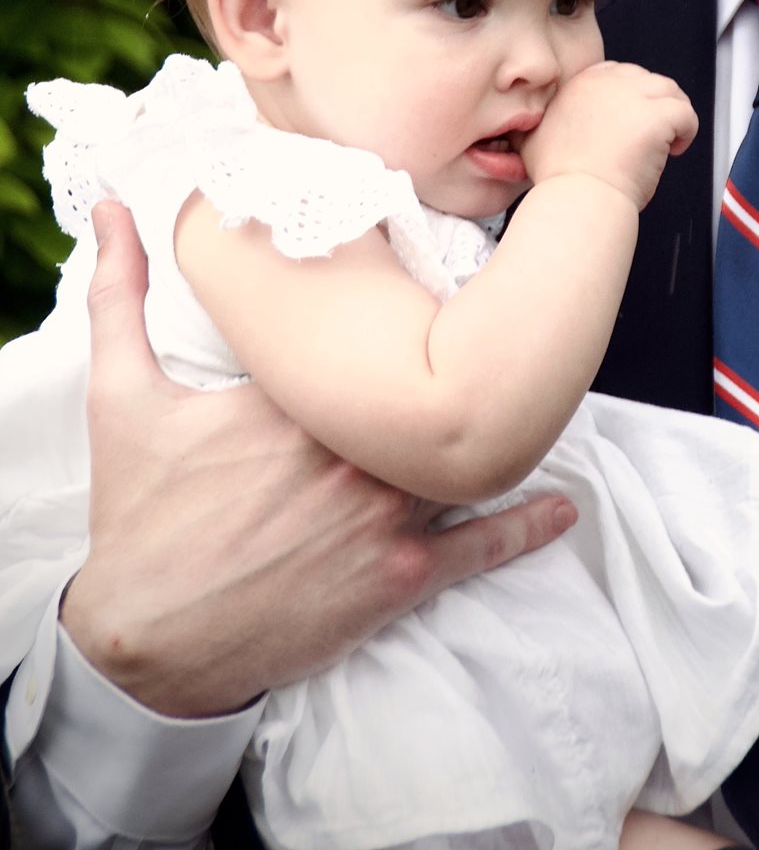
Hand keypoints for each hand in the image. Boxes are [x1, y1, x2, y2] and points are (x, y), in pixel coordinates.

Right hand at [60, 200, 576, 718]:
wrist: (146, 640)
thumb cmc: (139, 514)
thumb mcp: (122, 396)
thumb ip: (119, 294)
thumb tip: (106, 210)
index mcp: (296, 401)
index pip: (362, 339)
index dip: (389, 315)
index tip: (420, 279)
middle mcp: (351, 453)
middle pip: (420, 392)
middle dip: (448, 367)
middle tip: (490, 332)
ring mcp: (383, 518)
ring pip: (460, 460)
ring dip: (496, 433)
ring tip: (538, 397)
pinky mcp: (399, 580)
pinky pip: (476, 547)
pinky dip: (523, 526)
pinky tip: (561, 505)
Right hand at [523, 60, 697, 209]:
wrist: (577, 196)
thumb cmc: (560, 179)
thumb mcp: (531, 139)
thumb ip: (533, 124)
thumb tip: (527, 126)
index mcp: (582, 83)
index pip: (616, 73)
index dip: (628, 97)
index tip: (628, 121)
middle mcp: (609, 82)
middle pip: (646, 79)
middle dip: (651, 104)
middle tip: (649, 134)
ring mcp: (634, 97)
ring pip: (670, 91)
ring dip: (672, 114)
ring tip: (667, 140)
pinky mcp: (657, 116)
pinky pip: (686, 113)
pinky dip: (687, 131)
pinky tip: (675, 150)